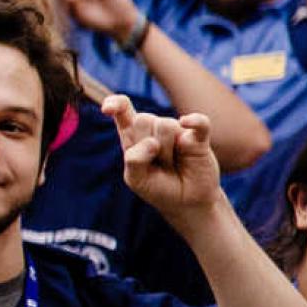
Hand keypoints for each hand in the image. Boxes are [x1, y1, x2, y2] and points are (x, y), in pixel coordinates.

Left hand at [107, 96, 228, 222]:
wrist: (185, 202)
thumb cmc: (157, 187)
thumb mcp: (136, 179)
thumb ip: (134, 160)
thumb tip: (152, 142)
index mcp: (133, 135)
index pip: (123, 111)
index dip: (115, 104)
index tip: (107, 109)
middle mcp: (154, 128)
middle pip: (143, 119)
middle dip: (146, 146)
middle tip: (155, 163)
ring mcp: (177, 130)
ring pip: (165, 125)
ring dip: (166, 153)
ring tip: (171, 164)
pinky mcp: (198, 137)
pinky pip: (199, 122)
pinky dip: (194, 121)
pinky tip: (186, 122)